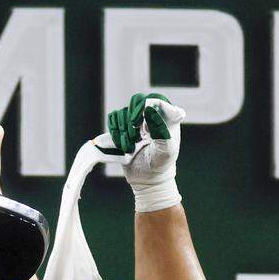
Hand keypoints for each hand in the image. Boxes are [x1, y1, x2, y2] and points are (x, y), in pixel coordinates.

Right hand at [107, 93, 186, 211]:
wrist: (148, 179)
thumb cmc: (161, 165)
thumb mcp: (166, 150)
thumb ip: (160, 130)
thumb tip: (150, 110)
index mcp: (166, 118)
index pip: (157, 100)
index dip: (147, 106)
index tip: (144, 122)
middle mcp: (151, 117)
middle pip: (137, 100)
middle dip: (132, 114)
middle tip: (134, 128)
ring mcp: (136, 122)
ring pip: (123, 112)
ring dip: (123, 129)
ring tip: (130, 145)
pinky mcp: (122, 129)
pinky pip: (112, 120)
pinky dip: (114, 131)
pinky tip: (122, 145)